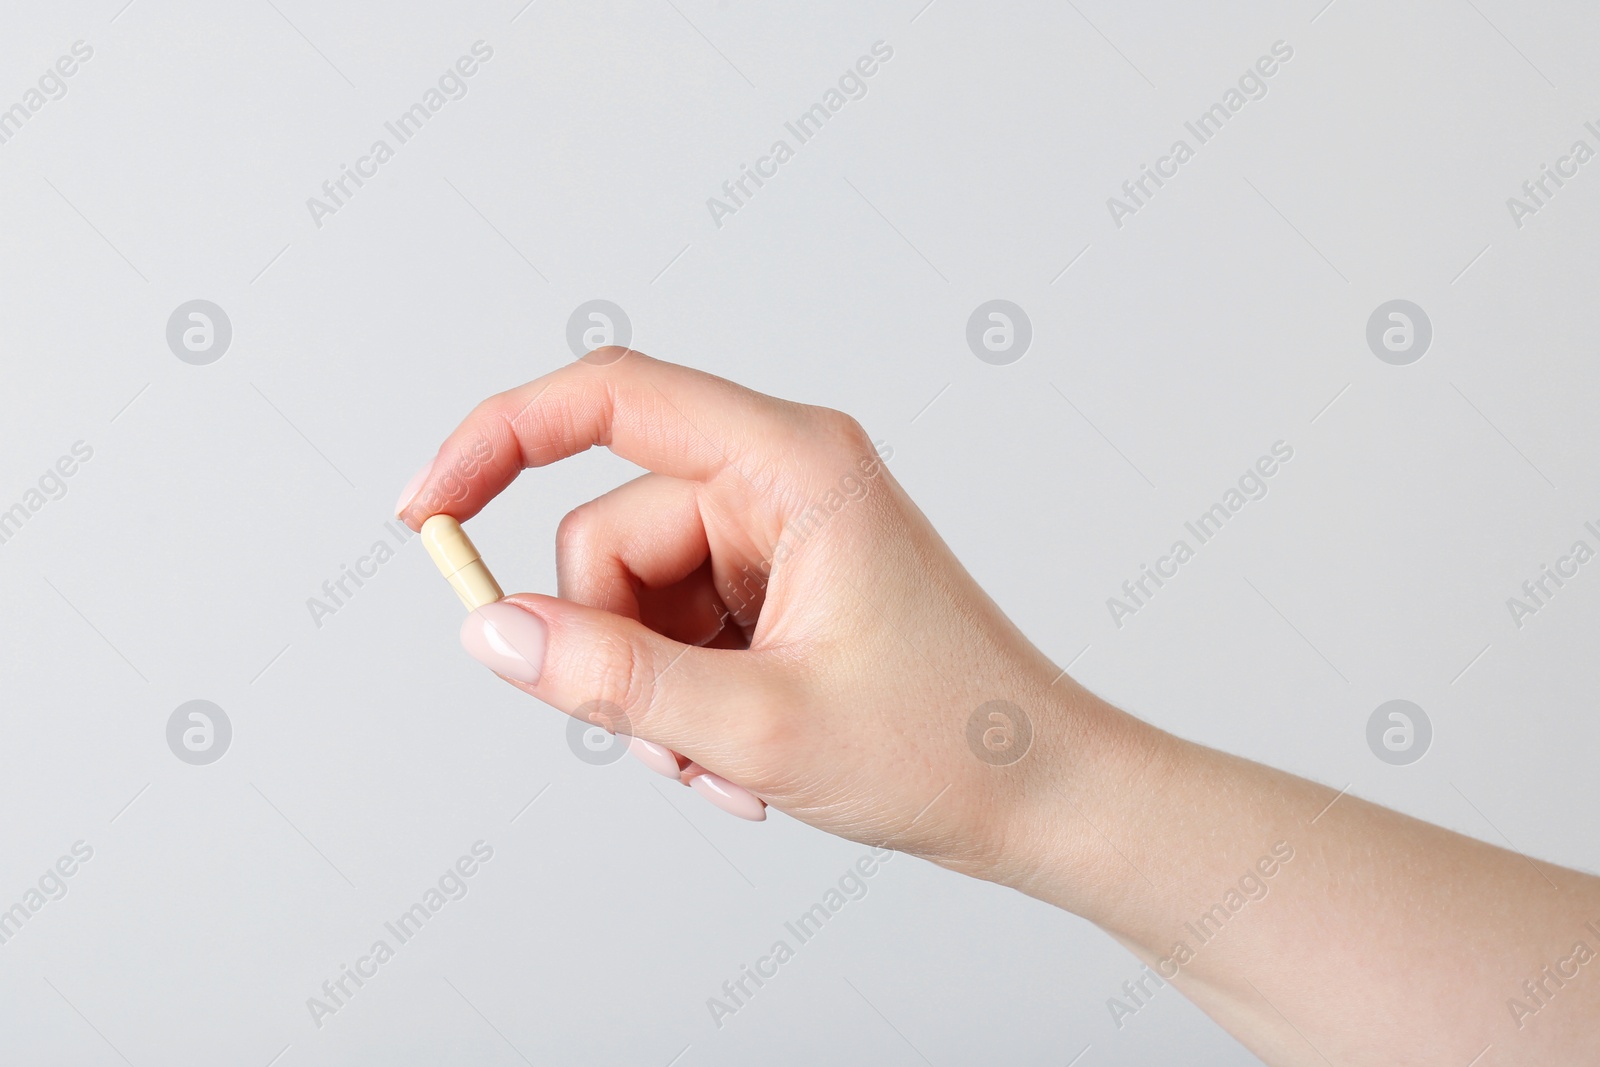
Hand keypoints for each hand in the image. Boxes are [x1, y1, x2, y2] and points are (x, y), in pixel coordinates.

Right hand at [395, 350, 1116, 881]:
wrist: (1041, 795)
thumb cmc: (947, 743)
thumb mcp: (758, 726)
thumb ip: (611, 679)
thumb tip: (492, 633)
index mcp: (794, 465)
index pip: (612, 399)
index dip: (499, 439)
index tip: (428, 510)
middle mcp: (781, 480)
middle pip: (608, 535)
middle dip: (611, 649)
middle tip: (667, 740)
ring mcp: (778, 537)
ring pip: (632, 599)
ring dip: (651, 694)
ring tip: (725, 763)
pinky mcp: (777, 588)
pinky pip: (673, 631)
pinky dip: (682, 702)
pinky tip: (739, 760)